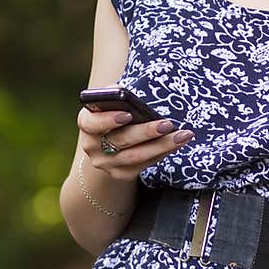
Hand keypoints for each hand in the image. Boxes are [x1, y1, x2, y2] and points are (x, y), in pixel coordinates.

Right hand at [78, 107, 193, 182]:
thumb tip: (133, 96)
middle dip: (146, 132)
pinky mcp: (120, 173)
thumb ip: (119, 95)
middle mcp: (92, 146)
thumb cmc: (115, 110)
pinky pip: (144, 165)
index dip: (108, 119)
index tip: (128, 114)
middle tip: (168, 124)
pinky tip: (176, 143)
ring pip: (136, 156)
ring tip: (182, 135)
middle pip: (121, 140)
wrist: (109, 137)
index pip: (93, 122)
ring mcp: (105, 163)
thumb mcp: (113, 100)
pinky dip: (162, 153)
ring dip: (162, 145)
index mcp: (86, 123)